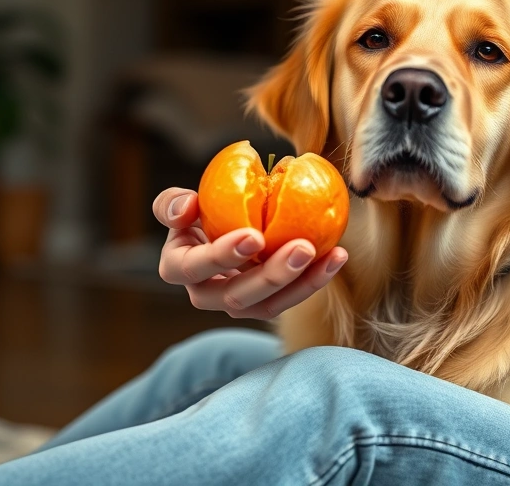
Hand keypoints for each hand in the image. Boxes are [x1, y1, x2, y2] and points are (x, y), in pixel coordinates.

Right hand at [152, 187, 347, 319]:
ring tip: (328, 255)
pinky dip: (314, 279)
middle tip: (301, 248)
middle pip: (235, 297)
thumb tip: (188, 205)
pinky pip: (290, 298)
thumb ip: (172, 204)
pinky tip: (336, 256)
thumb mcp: (182, 205)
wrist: (222, 230)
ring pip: (267, 306)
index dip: (221, 255)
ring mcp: (236, 304)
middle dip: (271, 275)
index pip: (193, 267)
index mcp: (178, 268)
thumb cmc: (200, 215)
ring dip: (300, 283)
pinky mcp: (264, 304)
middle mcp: (205, 294)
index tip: (254, 236)